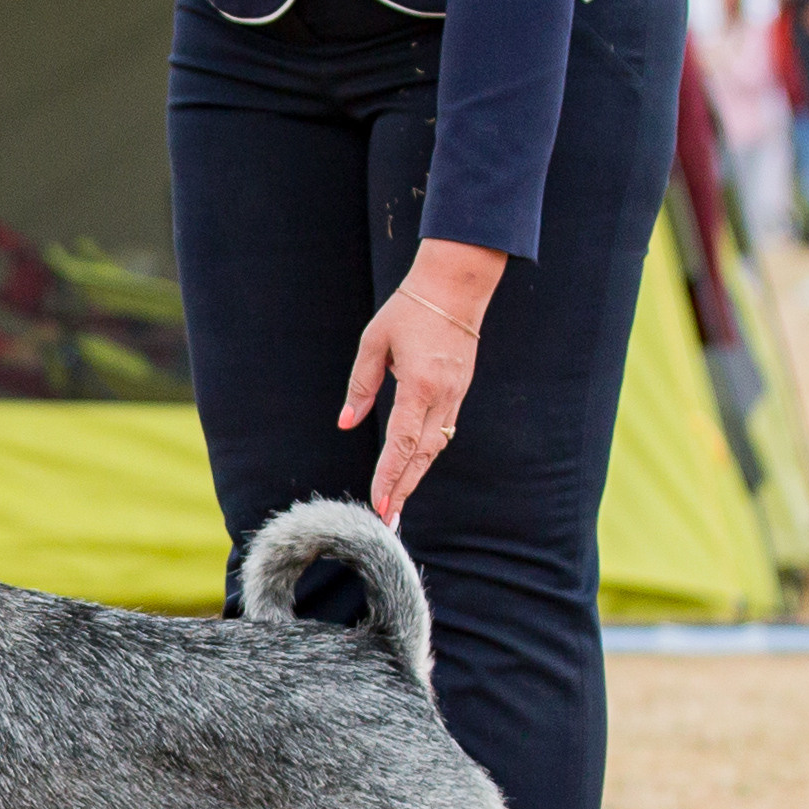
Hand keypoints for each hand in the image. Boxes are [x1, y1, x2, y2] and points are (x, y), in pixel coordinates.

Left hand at [339, 239, 505, 523]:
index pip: (402, 441)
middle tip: (389, 521)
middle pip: (422, 455)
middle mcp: (442, 396)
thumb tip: (347, 424)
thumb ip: (360, 386)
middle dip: (404, 489)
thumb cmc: (409, 310)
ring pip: (435, 447)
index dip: (390, 476)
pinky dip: (426, 454)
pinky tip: (413, 468)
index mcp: (419, 384)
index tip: (380, 503)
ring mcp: (456, 395)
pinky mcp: (460, 391)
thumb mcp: (374, 343)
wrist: (455, 287)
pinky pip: (442, 431)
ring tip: (398, 502)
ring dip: (416, 476)